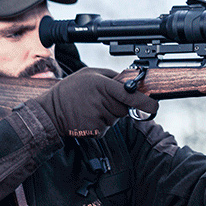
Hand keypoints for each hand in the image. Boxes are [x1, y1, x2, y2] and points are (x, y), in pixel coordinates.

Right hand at [40, 68, 157, 136]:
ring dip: (108, 114)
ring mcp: (98, 118)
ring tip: (91, 107)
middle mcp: (101, 102)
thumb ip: (111, 76)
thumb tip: (131, 81)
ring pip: (116, 119)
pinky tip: (88, 117)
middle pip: (125, 108)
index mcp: (101, 86)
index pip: (129, 95)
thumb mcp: (89, 74)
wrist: (51, 111)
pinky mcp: (96, 131)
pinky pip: (107, 128)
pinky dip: (101, 124)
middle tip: (101, 100)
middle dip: (119, 106)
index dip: (144, 102)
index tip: (154, 107)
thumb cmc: (70, 90)